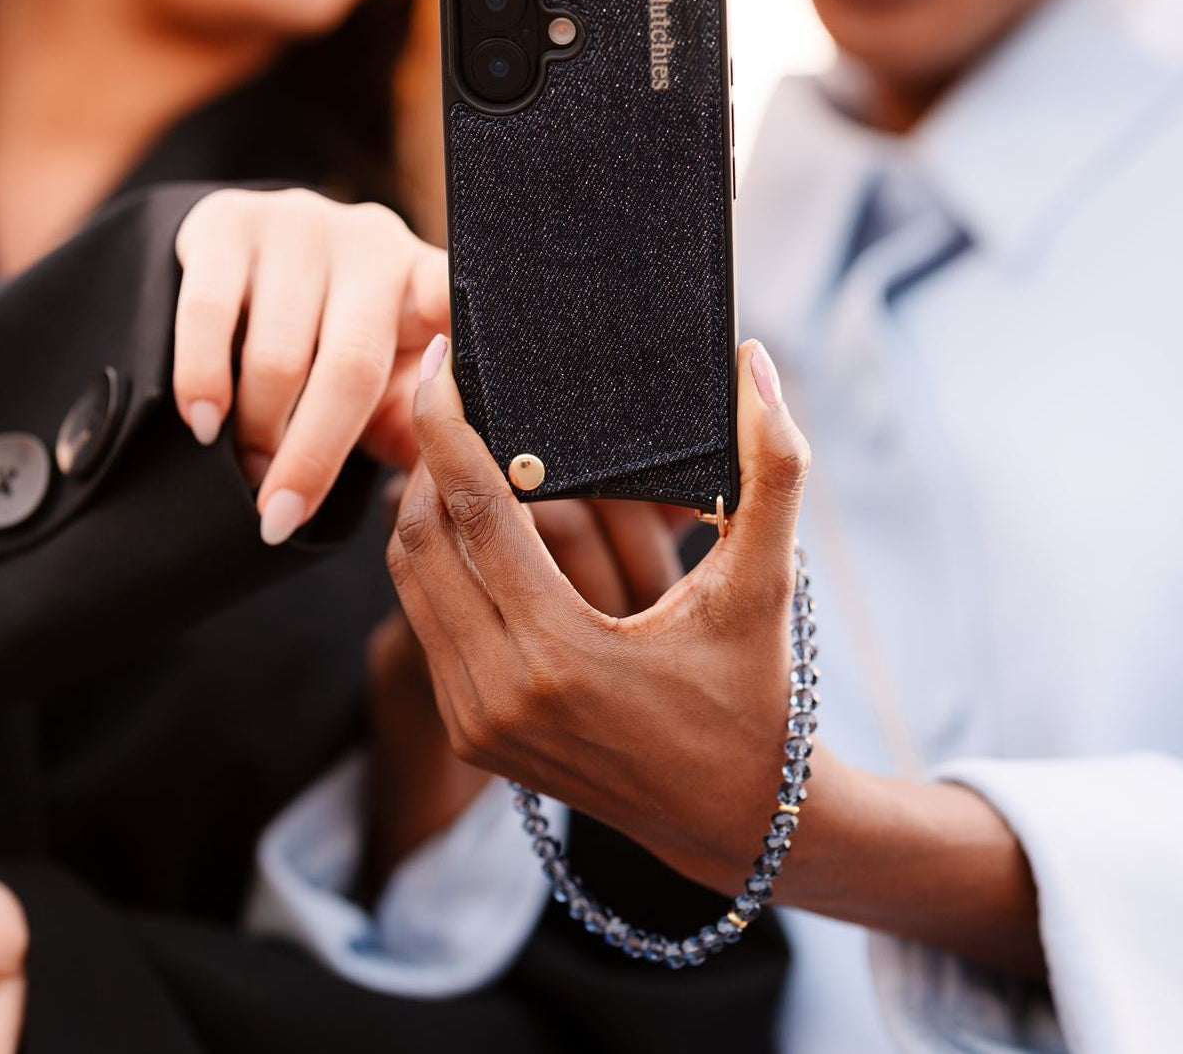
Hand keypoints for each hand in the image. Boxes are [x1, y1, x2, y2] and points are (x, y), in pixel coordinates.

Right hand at [173, 189, 449, 543]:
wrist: (247, 267)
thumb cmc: (338, 349)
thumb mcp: (391, 389)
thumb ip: (426, 431)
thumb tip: (457, 496)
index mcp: (428, 282)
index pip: (456, 315)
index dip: (457, 365)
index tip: (458, 422)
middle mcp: (373, 241)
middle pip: (351, 368)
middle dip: (312, 457)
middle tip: (281, 517)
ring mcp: (301, 223)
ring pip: (277, 354)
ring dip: (256, 431)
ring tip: (248, 475)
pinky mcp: (228, 221)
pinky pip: (209, 315)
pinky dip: (202, 381)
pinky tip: (203, 423)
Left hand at [388, 335, 1045, 978]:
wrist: (734, 820)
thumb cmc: (753, 696)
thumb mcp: (767, 586)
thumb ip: (772, 470)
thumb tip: (756, 366)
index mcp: (562, 656)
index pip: (475, 514)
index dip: (449, 429)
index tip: (444, 363)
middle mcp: (500, 694)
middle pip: (421, 540)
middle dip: (426, 458)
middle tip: (453, 396)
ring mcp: (476, 721)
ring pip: (410, 581)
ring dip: (423, 508)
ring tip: (458, 449)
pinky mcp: (470, 733)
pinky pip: (424, 622)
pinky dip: (435, 562)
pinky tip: (468, 522)